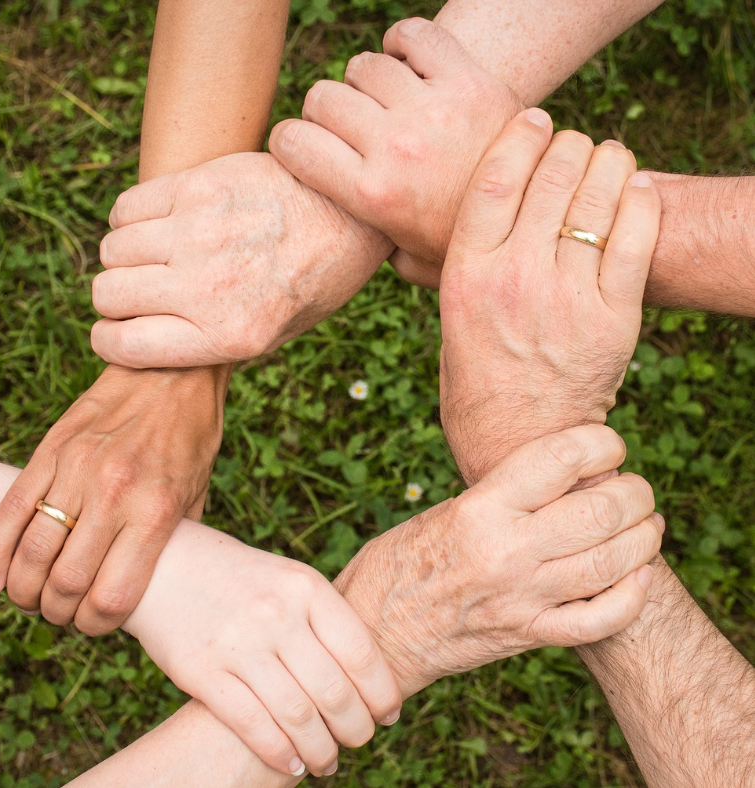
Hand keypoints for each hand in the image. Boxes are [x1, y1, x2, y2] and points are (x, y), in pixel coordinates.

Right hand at [0, 365, 227, 634]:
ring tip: (32, 596)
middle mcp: (114, 494)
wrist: (172, 372)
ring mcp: (77, 470)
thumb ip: (172, 541)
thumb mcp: (197, 494)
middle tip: (61, 613)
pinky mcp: (51, 451)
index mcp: (156, 511)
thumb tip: (150, 586)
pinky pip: (10, 511)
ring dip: (24, 590)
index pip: (112, 597)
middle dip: (58, 613)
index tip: (95, 624)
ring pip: (31, 553)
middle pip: (65, 583)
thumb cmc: (192, 437)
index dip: (96, 626)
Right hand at [90, 152, 392, 367]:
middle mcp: (209, 288)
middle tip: (142, 291)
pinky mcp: (199, 187)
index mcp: (230, 336)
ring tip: (156, 255)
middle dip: (116, 299)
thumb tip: (149, 341)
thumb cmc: (314, 279)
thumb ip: (212, 342)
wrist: (351, 214)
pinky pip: (126, 207)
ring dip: (125, 257)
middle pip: (109, 294)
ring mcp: (200, 234)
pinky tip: (160, 223)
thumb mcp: (276, 334)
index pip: (124, 346)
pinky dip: (131, 219)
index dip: (110, 340)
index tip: (116, 331)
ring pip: (112, 250)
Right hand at [124, 522, 401, 778]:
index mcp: (305, 587)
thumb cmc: (241, 577)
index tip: (388, 714)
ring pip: (297, 716)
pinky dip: (279, 754)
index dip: (382, 692)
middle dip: (356, 728)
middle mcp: (276, 614)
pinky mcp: (202, 671)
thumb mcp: (289, 579)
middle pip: (334, 691)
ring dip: (321, 750)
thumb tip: (369, 675)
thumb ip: (324, 618)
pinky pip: (252, 724)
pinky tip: (292, 765)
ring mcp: (239, 643)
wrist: (167, 564)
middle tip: (360, 741)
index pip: (360, 652)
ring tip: (329, 761)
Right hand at [269, 17, 523, 287]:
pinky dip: (403, 43)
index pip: (292, 142)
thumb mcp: (409, 263)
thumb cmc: (464, 244)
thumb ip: (369, 247)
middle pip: (323, 97)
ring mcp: (433, 110)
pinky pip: (414, 36)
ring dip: (365, 83)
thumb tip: (340, 235)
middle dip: (324, 113)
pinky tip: (407, 66)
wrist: (538, 217)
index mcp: (372, 196)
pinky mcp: (468, 80)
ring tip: (383, 104)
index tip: (302, 148)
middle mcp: (396, 147)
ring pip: (364, 66)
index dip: (289, 142)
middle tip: (347, 129)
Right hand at [335, 425, 661, 696]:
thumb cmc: (398, 563)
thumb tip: (559, 478)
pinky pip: (598, 621)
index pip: (560, 458)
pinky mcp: (526, 635)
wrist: (374, 633)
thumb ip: (501, 497)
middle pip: (600, 510)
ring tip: (648, 524)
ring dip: (644, 539)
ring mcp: (520, 598)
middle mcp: (505, 551)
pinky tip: (639, 577)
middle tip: (636, 488)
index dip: (601, 443)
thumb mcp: (443, 511)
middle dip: (635, 493)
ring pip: (611, 563)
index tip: (609, 445)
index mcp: (479, 509)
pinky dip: (631, 598)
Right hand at [438, 109, 660, 483]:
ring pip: (598, 196)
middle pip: (552, 175)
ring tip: (608, 159)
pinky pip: (636, 236)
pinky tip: (634, 190)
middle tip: (574, 145)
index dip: (520, 135)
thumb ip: (452, 266)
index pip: (495, 177)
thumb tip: (452, 216)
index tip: (534, 118)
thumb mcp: (448, 319)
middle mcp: (514, 279)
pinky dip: (640, 200)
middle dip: (568, 144)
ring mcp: (567, 298)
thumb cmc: (476, 381)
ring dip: (608, 162)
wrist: (519, 444)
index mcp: (466, 276)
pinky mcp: (613, 318)